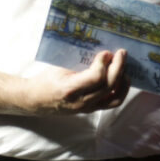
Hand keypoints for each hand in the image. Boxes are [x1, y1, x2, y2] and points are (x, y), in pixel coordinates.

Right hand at [0, 50, 129, 115]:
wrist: (35, 100)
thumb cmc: (46, 80)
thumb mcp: (59, 67)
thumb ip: (79, 61)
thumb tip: (100, 50)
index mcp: (70, 88)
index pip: (96, 77)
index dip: (104, 63)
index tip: (106, 52)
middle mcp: (81, 101)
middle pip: (109, 85)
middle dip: (119, 67)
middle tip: (121, 53)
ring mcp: (87, 108)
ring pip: (114, 97)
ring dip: (123, 82)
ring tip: (124, 68)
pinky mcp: (91, 110)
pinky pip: (111, 103)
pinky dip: (120, 90)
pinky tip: (120, 79)